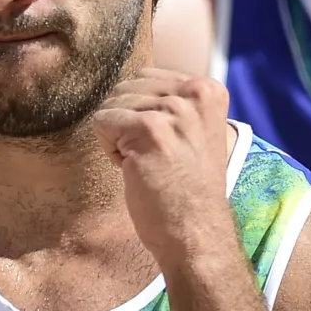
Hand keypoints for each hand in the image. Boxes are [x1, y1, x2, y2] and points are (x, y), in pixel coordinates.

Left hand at [91, 69, 237, 270]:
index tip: (168, 145)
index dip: (146, 114)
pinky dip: (110, 150)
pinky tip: (136, 170)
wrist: (196, 232)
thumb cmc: (187, 189)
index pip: (148, 78)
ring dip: (120, 138)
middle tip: (156, 158)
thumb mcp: (192, 131)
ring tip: (148, 164)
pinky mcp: (150, 128)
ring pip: (112, 104)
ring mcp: (174, 110)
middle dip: (129, 123)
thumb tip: (125, 85)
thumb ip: (171, 102)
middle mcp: (195, 93)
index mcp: (208, 90)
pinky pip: (102, 123)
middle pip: (127, 88)